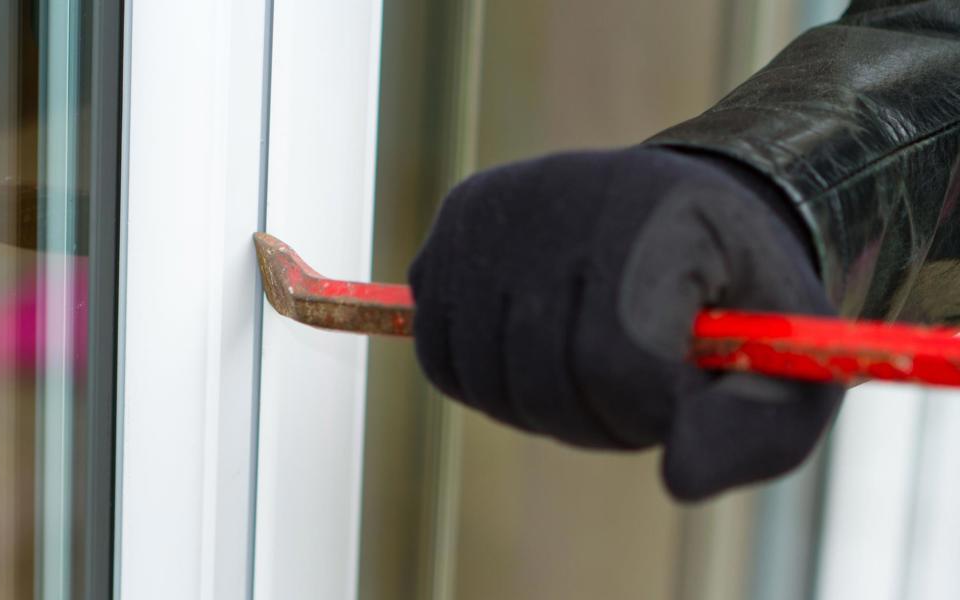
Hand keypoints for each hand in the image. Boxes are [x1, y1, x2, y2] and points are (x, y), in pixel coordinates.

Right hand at [409, 147, 843, 500]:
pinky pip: (441, 354)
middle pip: (543, 376)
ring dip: (540, 407)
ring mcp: (497, 209)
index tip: (677, 389)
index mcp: (661, 218)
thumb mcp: (792, 373)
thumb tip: (676, 480)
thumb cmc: (742, 303)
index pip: (617, 360)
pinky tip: (537, 355)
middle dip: (597, 416)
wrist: (689, 216)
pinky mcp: (455, 226)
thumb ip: (754, 435)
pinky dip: (488, 383)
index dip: (646, 411)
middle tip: (638, 385)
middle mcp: (563, 194)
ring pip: (485, 375)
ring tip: (592, 369)